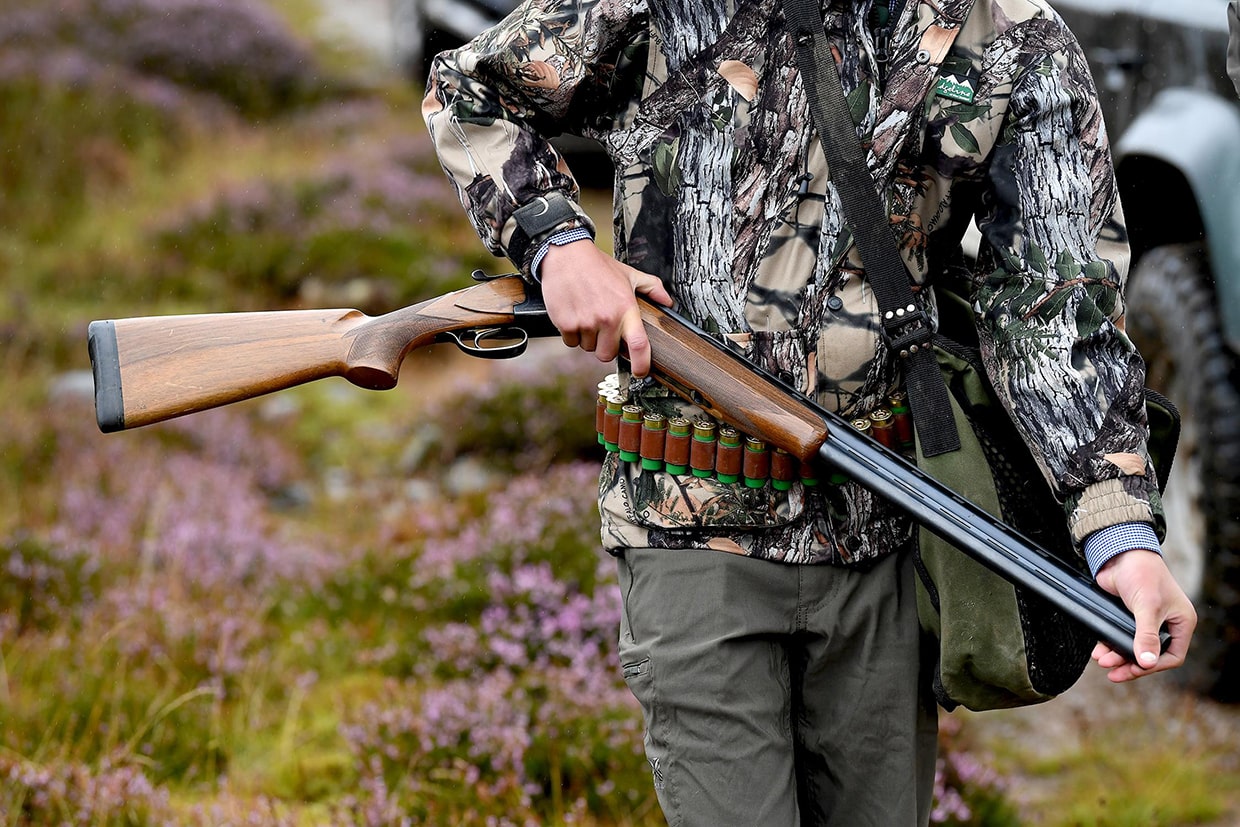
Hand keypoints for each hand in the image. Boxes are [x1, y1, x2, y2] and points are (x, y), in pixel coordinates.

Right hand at [539, 239, 672, 376]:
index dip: (642, 364)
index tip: (641, 372)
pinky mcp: (566, 323)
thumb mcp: (629, 274)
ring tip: (586, 315)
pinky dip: (571, 333)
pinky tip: (574, 314)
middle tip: (602, 329)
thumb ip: (652, 288)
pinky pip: (571, 342)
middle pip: (607, 354)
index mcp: (625, 308)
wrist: (566, 255)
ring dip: (587, 338)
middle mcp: (607, 318)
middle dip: (604, 346)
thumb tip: (668, 302)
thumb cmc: (598, 266)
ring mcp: (586, 322)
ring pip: (587, 348)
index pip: (638, 344)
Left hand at [1091, 548, 1196, 682]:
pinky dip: (1110, 644)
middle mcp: (1166, 624)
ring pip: (1133, 648)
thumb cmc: (1143, 574)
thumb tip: (1146, 663)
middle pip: (1150, 655)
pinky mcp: (1127, 615)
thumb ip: (1146, 635)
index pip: (1172, 655)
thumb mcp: (1147, 607)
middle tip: (1113, 672)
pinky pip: (1120, 636)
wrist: (1120, 554)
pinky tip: (1099, 650)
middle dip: (1130, 664)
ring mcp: (1146, 620)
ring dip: (1117, 656)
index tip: (1136, 669)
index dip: (1154, 665)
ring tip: (1102, 661)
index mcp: (1181, 622)